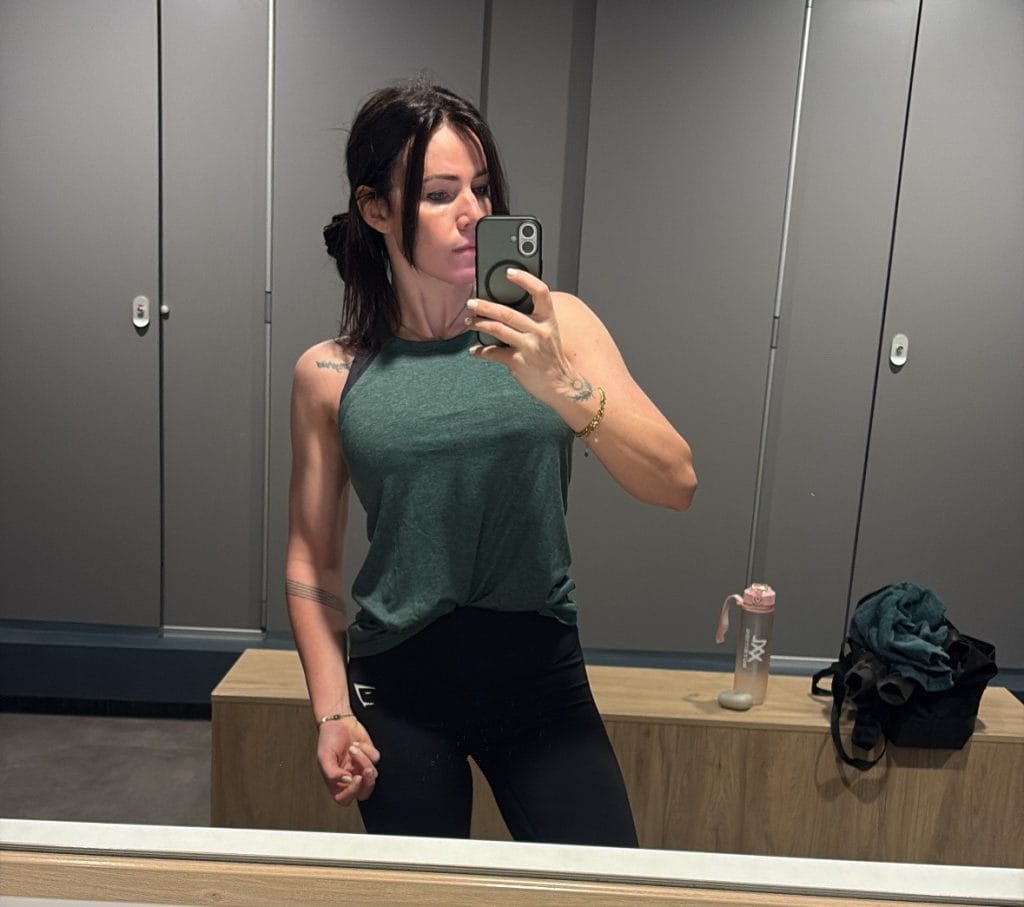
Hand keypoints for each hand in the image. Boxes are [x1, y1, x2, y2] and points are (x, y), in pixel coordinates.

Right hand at [316, 716, 380, 804]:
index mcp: (336, 781)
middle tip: (365, 770)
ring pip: (372, 775)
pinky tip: (357, 744)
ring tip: (353, 748)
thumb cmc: (328, 739)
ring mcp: (361, 767)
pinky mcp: (370, 756)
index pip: (345, 798)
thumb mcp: (324, 757)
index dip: (352, 792)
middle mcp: (350, 777)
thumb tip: (346, 781)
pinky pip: (375, 759)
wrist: (339, 721)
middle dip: (367, 782)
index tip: (355, 778)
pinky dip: (367, 750)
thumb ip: (332, 773)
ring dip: (364, 760)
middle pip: (364, 792)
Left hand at [467, 269, 582, 407]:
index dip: (525, 279)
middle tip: (471, 303)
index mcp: (548, 319)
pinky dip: (481, 351)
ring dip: (479, 324)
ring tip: (469, 322)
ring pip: (497, 329)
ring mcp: (529, 347)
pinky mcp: (518, 362)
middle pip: (507, 312)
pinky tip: (475, 350)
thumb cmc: (550, 357)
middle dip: (485, 306)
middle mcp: (539, 331)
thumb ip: (533, 320)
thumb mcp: (548, 333)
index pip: (540, 292)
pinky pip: (493, 353)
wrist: (561, 385)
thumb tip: (504, 308)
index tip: (509, 272)